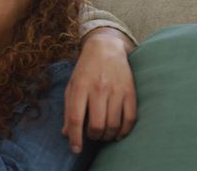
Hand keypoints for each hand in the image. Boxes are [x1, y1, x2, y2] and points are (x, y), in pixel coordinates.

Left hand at [62, 27, 136, 152]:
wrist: (106, 48)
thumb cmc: (85, 70)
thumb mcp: (71, 86)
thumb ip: (68, 109)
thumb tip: (66, 133)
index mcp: (80, 86)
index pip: (75, 118)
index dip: (75, 138)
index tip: (76, 149)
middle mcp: (98, 88)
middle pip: (97, 124)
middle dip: (93, 136)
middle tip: (92, 136)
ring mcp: (116, 90)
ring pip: (113, 125)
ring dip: (108, 136)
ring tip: (103, 134)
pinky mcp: (130, 92)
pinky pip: (130, 119)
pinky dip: (124, 131)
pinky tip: (118, 133)